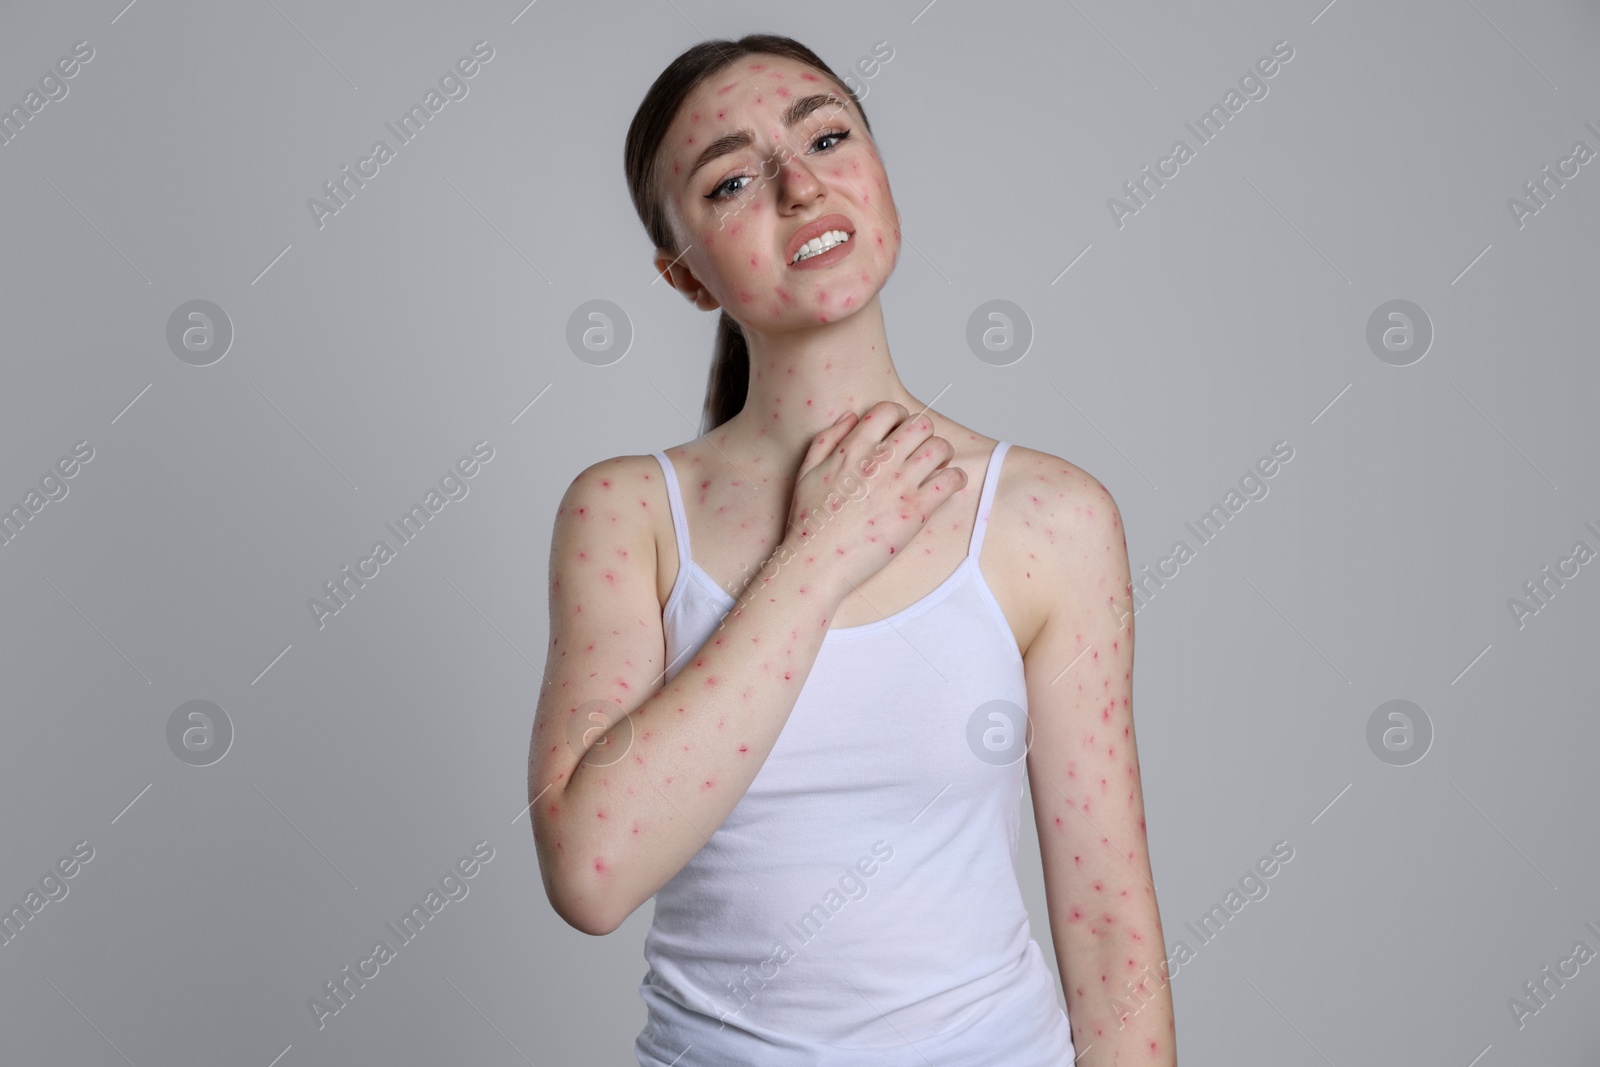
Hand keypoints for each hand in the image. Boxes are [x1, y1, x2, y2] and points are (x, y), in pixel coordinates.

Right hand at [782, 402, 966, 599]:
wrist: (817, 563)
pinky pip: (950, 481)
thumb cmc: (810, 522)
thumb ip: (827, 439)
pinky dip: (955, 479)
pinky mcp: (915, 512)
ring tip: (938, 466)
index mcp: (853, 448)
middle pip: (921, 424)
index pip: (889, 410)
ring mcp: (899, 485)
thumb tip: (852, 416)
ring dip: (943, 453)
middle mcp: (879, 461)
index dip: (899, 417)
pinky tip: (947, 486)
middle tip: (922, 449)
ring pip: (940, 448)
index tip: (900, 432)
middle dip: (925, 433)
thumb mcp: (806, 472)